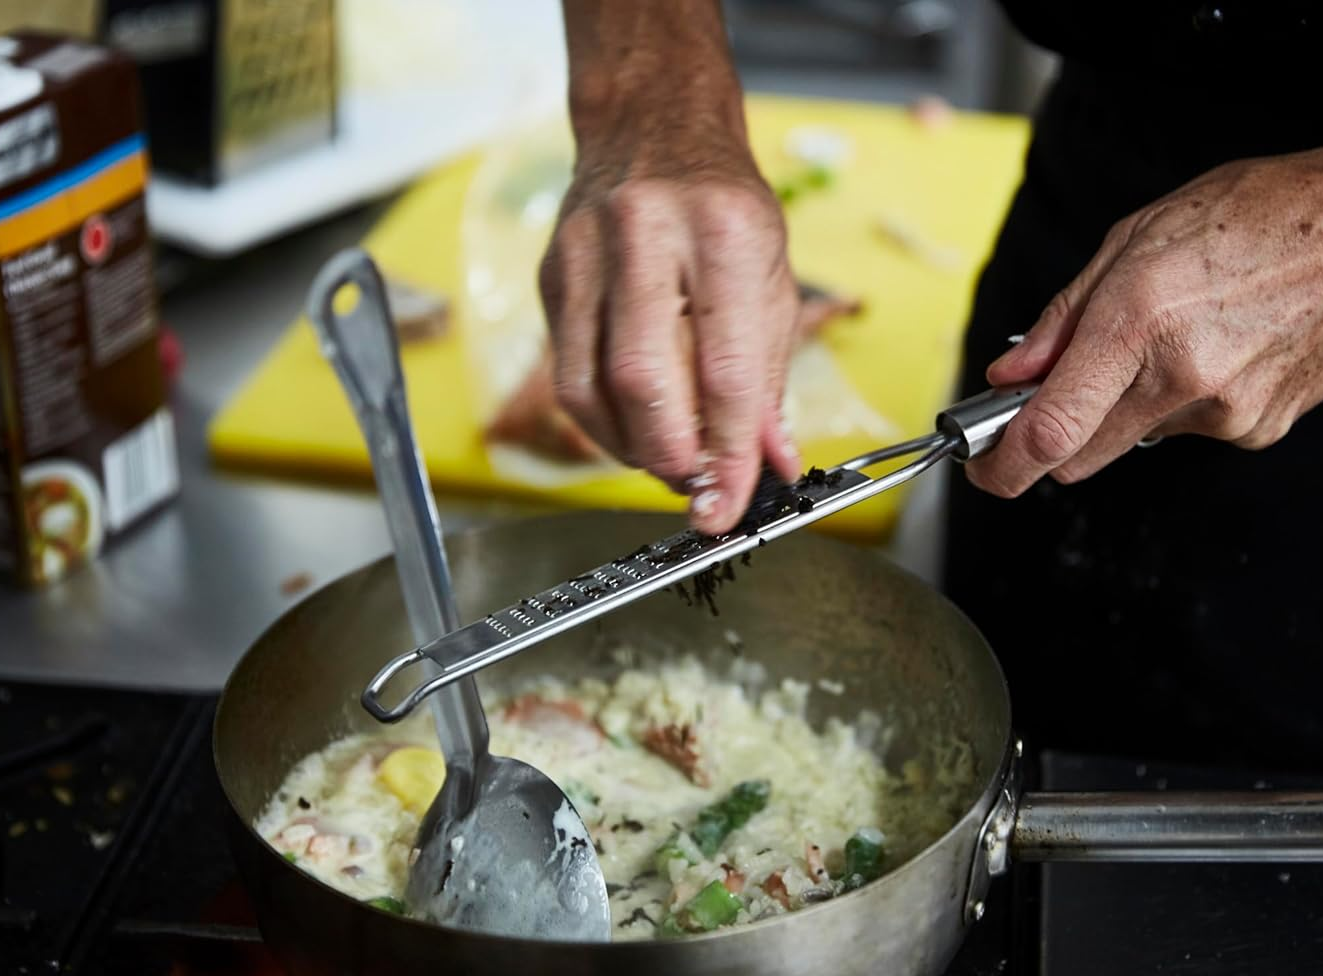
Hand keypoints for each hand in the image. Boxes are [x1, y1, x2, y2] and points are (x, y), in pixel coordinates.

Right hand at [539, 134, 800, 533]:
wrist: (652, 127)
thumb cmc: (722, 206)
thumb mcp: (772, 276)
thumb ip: (769, 376)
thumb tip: (769, 463)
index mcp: (722, 230)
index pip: (725, 369)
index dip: (728, 451)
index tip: (732, 502)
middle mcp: (645, 233)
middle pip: (642, 380)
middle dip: (671, 455)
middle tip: (696, 485)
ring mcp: (585, 252)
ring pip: (589, 387)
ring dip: (630, 447)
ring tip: (666, 460)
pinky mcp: (550, 274)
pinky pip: (568, 372)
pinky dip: (601, 419)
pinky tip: (632, 428)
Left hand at [968, 129, 1322, 496]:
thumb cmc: (1250, 218)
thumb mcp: (1130, 242)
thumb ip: (1061, 320)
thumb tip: (1011, 374)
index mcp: (1135, 323)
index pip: (1051, 429)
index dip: (1002, 465)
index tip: (982, 469)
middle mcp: (1179, 378)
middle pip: (1080, 456)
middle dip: (1057, 435)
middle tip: (1063, 391)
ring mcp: (1223, 412)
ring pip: (1134, 441)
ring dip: (1130, 406)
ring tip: (1172, 339)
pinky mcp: (1257, 429)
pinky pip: (1188, 432)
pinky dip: (1182, 403)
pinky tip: (1213, 352)